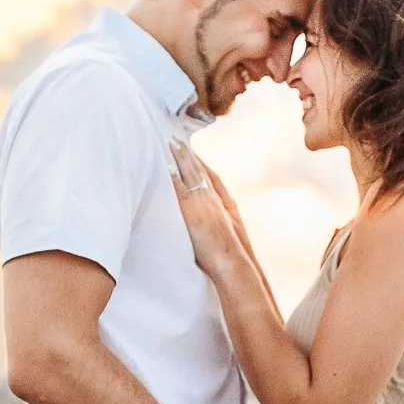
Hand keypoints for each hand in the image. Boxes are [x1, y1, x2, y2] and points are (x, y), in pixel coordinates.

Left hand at [171, 139, 241, 279]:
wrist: (234, 263)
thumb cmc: (235, 256)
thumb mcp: (235, 234)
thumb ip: (226, 224)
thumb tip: (218, 225)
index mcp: (227, 204)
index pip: (213, 177)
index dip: (202, 164)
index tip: (194, 152)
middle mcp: (217, 200)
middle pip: (201, 170)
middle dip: (189, 154)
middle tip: (178, 139)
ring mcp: (206, 204)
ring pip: (192, 174)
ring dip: (181, 158)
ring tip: (171, 143)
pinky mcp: (194, 212)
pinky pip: (182, 190)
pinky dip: (176, 177)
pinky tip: (168, 167)